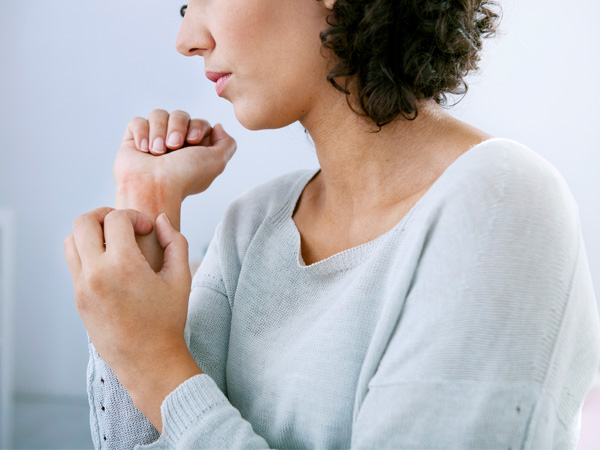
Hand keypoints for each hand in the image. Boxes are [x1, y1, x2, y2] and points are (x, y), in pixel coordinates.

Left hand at [64, 207, 202, 430]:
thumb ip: (175, 242)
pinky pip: (74, 263)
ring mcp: (82, 287)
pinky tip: (111, 263)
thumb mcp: (181, 278)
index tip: (148, 229)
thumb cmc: (168, 321)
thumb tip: (160, 220)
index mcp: (123, 266)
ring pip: (71, 241)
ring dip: (91, 233)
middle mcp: (96, 273)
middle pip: (83, 222)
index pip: (116, 219)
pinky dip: (88, 253)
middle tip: (124, 225)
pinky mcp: (78, 298)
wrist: (148, 360)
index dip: (135, 216)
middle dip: (105, 214)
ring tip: (114, 242)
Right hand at [114, 109, 236, 199]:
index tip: (193, 141)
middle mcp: (174, 143)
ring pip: (158, 114)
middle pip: (180, 114)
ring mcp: (153, 141)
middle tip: (174, 146)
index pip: (199, 122)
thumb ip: (227, 144)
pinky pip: (137, 121)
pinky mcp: (133, 140)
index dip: (197, 126)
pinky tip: (144, 150)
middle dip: (177, 127)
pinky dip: (141, 133)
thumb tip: (218, 126)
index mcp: (194, 149)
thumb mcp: (217, 161)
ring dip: (159, 131)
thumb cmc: (185, 177)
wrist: (154, 187)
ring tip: (157, 151)